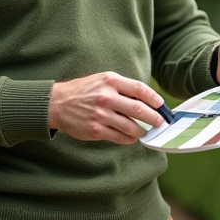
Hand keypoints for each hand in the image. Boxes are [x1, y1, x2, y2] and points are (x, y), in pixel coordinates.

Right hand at [49, 72, 166, 144]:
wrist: (58, 103)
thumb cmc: (84, 91)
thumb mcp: (102, 80)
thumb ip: (122, 88)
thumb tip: (146, 100)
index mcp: (110, 81)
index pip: (139, 89)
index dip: (154, 98)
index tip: (161, 105)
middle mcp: (106, 96)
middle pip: (138, 109)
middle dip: (153, 117)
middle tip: (159, 122)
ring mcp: (100, 114)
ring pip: (130, 126)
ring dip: (142, 131)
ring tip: (145, 131)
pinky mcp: (95, 129)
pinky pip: (119, 137)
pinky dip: (129, 139)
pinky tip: (132, 138)